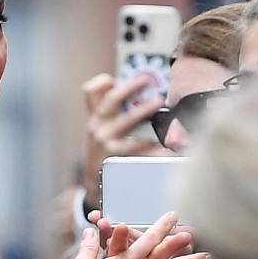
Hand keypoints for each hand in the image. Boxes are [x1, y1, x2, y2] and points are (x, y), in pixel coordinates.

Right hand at [81, 73, 169, 206]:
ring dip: (145, 111)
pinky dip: (153, 143)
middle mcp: (97, 128)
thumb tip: (113, 82)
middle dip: (131, 87)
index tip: (123, 74)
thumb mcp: (97, 129)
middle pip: (112, 99)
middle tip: (148, 80)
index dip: (103, 81)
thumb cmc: (102, 151)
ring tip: (161, 105)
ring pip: (127, 120)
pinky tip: (166, 141)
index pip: (90, 92)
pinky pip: (138, 147)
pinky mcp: (116, 157)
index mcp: (94, 118)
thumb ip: (103, 107)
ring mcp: (105, 142)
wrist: (95, 183)